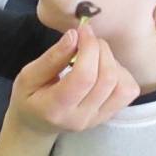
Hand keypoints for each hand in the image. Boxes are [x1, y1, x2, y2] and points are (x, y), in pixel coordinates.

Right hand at [7, 23, 138, 137]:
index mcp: (55, 109)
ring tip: (95, 56)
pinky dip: (121, 74)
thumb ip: (51, 58)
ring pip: (123, 86)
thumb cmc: (29, 98)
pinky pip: (128, 91)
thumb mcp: (28, 76)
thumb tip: (74, 35)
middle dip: (101, 50)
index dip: (88, 49)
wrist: (36, 124)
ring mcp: (97, 119)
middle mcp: (81, 117)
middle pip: (107, 79)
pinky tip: (103, 68)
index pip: (83, 78)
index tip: (82, 30)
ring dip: (113, 62)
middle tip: (87, 39)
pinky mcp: (109, 115)